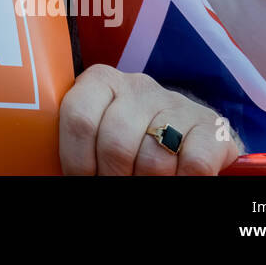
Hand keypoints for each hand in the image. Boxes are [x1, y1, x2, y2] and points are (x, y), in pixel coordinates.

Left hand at [59, 64, 240, 174]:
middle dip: (113, 177)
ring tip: (144, 182)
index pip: (79, 117)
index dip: (77, 160)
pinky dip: (183, 181)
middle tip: (118, 184)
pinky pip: (193, 164)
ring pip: (153, 158)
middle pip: (115, 142)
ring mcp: (176, 102)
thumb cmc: (129, 142)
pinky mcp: (212, 126)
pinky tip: (177, 178)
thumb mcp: (97, 133)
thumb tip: (54, 173)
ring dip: (147, 182)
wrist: (189, 141)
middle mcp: (138, 85)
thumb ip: (78, 140)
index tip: (82, 179)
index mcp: (100, 81)